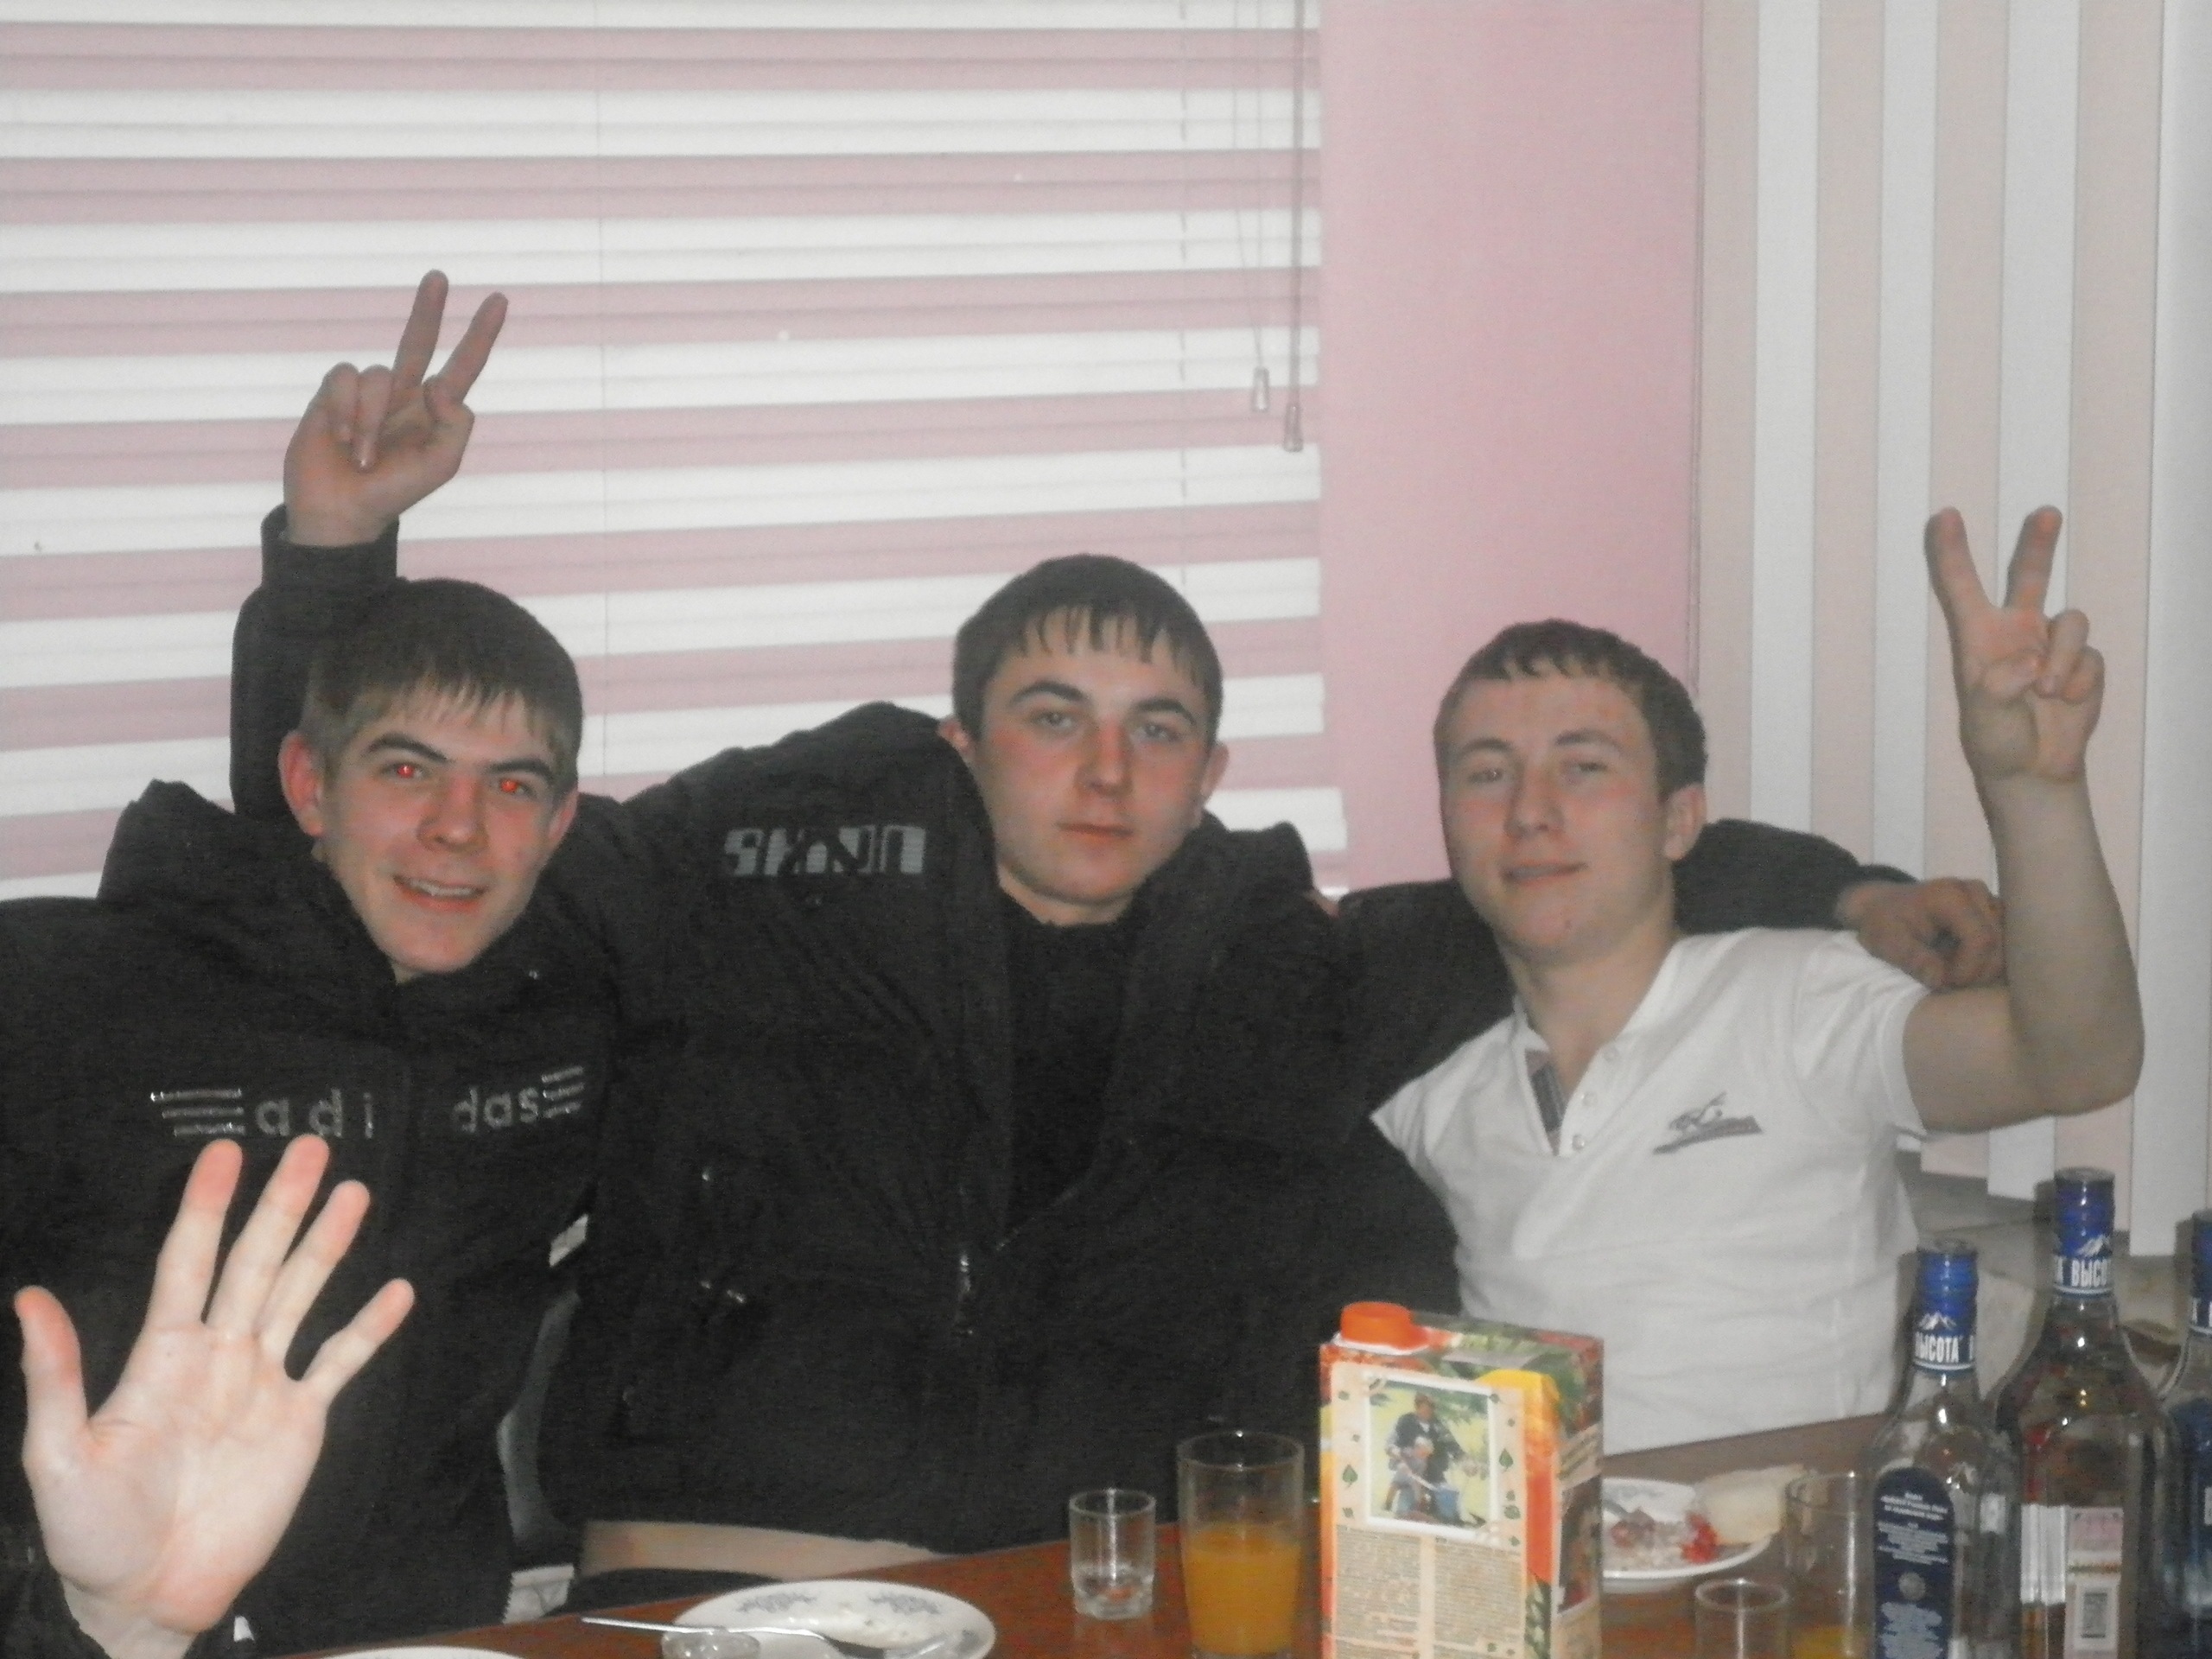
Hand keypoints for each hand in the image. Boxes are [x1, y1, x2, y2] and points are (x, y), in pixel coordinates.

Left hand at [17, 1137, 412, 1658]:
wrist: (148, 1597)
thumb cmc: (91, 1532)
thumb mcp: (58, 1457)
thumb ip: (56, 1376)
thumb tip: (29, 1299)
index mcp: (162, 1354)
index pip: (188, 1262)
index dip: (207, 1208)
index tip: (225, 1154)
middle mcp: (218, 1354)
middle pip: (255, 1263)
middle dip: (283, 1204)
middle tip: (311, 1147)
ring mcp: (263, 1384)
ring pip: (300, 1295)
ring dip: (328, 1245)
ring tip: (355, 1192)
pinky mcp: (300, 1422)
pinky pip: (341, 1363)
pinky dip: (370, 1328)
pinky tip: (397, 1290)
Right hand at [282, 269, 505, 546]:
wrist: (342, 510)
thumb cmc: (394, 492)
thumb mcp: (440, 465)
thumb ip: (456, 425)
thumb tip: (440, 384)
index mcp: (435, 411)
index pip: (463, 367)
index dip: (480, 335)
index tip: (499, 300)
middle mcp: (404, 394)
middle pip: (418, 341)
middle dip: (429, 309)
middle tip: (440, 277)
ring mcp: (368, 393)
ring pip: (376, 374)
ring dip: (368, 421)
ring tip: (363, 457)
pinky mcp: (332, 393)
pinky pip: (342, 378)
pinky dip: (343, 410)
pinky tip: (339, 439)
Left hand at [1838, 876, 2004, 989]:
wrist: (1884, 906)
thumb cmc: (1884, 923)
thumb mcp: (1886, 941)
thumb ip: (1913, 959)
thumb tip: (1941, 981)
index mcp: (1950, 896)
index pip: (1981, 938)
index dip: (1969, 969)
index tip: (1946, 983)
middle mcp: (1976, 893)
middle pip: (1998, 944)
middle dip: (1976, 972)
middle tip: (1947, 983)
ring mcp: (1989, 901)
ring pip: (2007, 945)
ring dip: (1984, 968)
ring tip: (1952, 972)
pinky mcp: (1994, 913)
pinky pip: (2005, 943)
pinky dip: (1987, 961)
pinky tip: (1963, 966)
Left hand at [1926, 507, 2103, 788]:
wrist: (2033, 769)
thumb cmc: (1995, 740)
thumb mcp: (1985, 717)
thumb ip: (2001, 687)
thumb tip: (2033, 661)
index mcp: (1978, 637)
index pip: (1961, 587)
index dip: (1952, 552)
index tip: (1945, 515)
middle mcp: (2016, 630)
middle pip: (2029, 574)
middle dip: (2039, 543)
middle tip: (2046, 513)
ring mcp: (2052, 643)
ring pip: (2072, 620)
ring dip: (2065, 659)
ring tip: (2048, 693)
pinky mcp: (2084, 661)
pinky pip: (2091, 656)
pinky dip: (2080, 681)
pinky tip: (2066, 703)